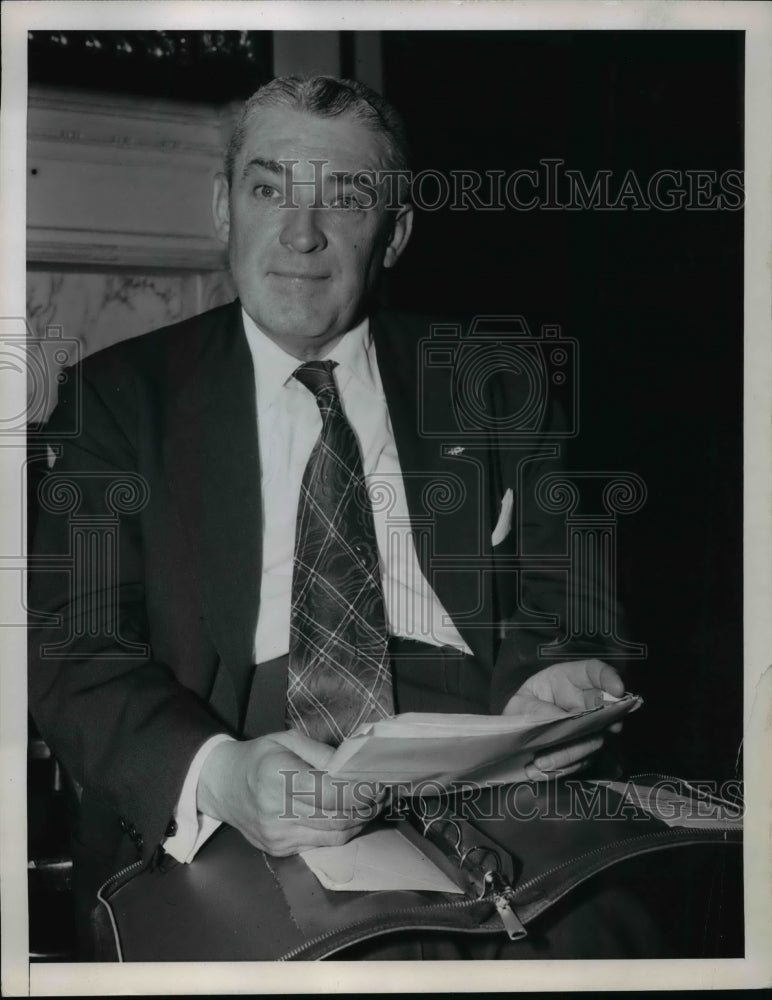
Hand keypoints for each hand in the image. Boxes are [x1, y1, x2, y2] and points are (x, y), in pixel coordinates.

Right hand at [197, 729, 383, 855]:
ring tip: (374, 805)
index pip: (331, 792)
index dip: (360, 791)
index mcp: (278, 777)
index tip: (379, 782)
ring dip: (360, 821)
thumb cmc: (258, 757)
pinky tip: (352, 817)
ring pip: (334, 835)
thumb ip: (321, 753)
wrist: (221, 785)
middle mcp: (277, 811)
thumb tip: (353, 766)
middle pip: (337, 817)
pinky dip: (342, 831)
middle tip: (384, 793)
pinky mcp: (280, 849)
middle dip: (367, 806)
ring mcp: (278, 835)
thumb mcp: (287, 740)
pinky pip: (322, 843)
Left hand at [503, 659, 624, 779]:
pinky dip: (564, 767)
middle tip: (586, 734)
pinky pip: (583, 760)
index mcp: (570, 680)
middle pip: (605, 710)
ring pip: (594, 739)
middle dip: (602, 723)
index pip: (595, 672)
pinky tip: (541, 769)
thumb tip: (554, 722)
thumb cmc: (523, 709)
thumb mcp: (521, 703)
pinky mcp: (586, 749)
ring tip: (541, 762)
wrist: (521, 732)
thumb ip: (534, 709)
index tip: (618, 690)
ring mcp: (590, 727)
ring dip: (572, 752)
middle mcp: (587, 703)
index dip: (609, 678)